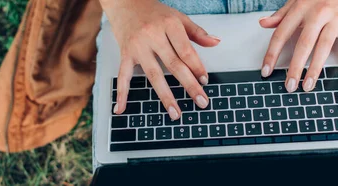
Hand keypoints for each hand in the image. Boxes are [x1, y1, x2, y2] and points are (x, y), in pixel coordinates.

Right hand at [100, 0, 219, 119]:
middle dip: (189, 85)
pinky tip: (122, 108)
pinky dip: (122, 93)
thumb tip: (216, 42)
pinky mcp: (125, 53)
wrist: (125, 2)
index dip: (197, 67)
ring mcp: (138, 46)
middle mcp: (153, 36)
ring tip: (176, 113)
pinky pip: (123, 76)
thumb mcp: (178, 17)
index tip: (205, 81)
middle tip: (201, 101)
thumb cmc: (153, 12)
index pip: (186, 51)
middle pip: (174, 65)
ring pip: (154, 75)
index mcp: (169, 25)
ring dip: (166, 96)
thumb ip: (197, 32)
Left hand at [259, 0, 337, 91]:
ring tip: (308, 85)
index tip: (266, 71)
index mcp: (300, 8)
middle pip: (304, 43)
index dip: (272, 54)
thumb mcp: (297, 0)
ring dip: (315, 68)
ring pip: (325, 46)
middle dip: (295, 67)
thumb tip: (262, 23)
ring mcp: (336, 19)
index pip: (281, 34)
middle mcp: (318, 13)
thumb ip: (281, 14)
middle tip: (289, 85)